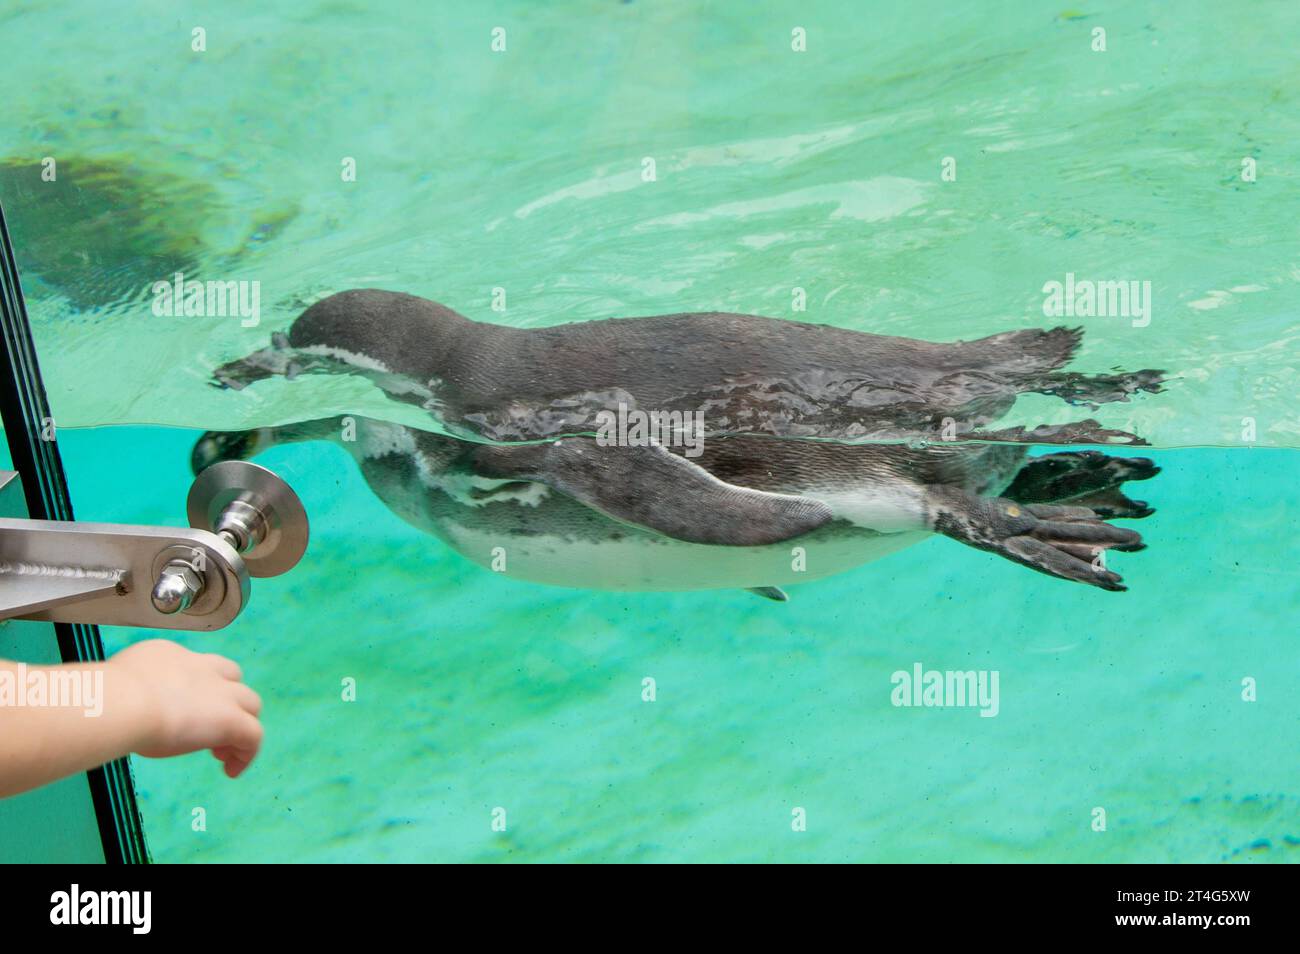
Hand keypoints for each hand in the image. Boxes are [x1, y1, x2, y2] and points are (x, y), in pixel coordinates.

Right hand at [109, 640, 263, 777]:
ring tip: (221, 755)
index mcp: (170, 656)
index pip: (196, 668)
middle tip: (206, 733)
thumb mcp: (112, 686)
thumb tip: (107, 705)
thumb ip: (121, 693)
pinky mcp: (232, 719)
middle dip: (226, 703)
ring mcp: (221, 693)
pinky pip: (254, 736)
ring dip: (240, 727)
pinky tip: (230, 771)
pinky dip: (246, 754)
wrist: (123, 703)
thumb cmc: (104, 699)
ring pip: (250, 704)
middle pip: (232, 679)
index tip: (184, 713)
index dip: (197, 690)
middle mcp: (201, 668)